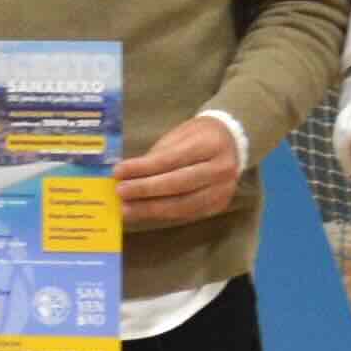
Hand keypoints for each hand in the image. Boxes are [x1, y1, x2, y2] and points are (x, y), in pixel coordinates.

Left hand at [113, 112, 247, 226]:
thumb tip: (127, 175)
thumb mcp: (179, 136)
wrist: (232, 144)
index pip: (171, 159)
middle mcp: (221, 169)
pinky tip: (144, 212)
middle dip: (145, 190)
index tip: (118, 171)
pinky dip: (163, 214)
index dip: (143, 167)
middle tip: (120, 192)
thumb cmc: (199, 137)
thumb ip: (157, 156)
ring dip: (150, 208)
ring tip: (126, 209)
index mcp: (210, 144)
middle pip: (178, 184)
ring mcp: (223, 190)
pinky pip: (187, 214)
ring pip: (183, 204)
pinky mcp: (219, 206)